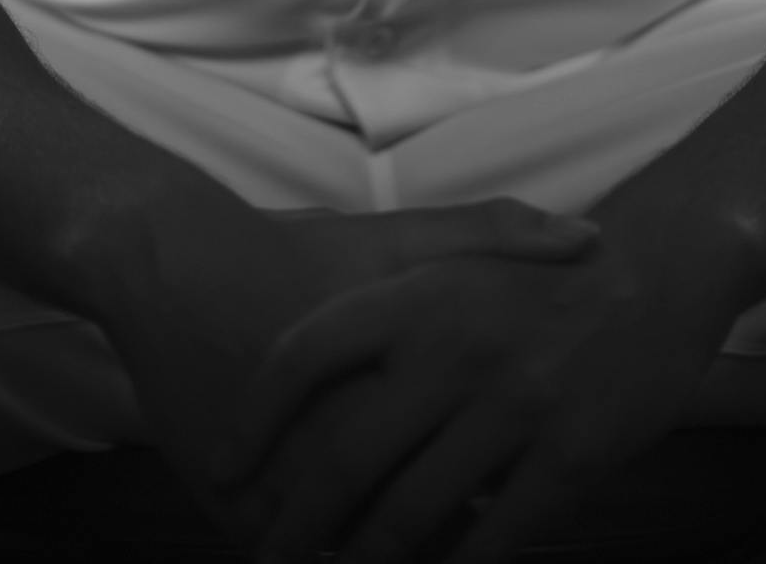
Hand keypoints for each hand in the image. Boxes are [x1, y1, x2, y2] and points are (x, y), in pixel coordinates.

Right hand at [93, 182, 598, 550]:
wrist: (175, 266)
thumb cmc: (296, 255)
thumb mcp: (394, 240)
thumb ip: (491, 234)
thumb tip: (591, 239)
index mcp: (394, 370)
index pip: (470, 460)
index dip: (504, 486)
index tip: (527, 486)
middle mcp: (338, 431)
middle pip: (416, 520)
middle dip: (448, 540)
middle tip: (475, 531)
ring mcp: (282, 478)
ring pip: (352, 548)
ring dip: (386, 557)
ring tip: (426, 554)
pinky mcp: (234, 505)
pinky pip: (292, 554)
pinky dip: (324, 558)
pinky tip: (347, 553)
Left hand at [212, 231, 747, 563]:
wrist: (659, 267)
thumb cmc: (541, 276)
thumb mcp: (454, 266)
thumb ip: (384, 312)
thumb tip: (300, 386)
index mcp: (417, 291)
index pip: (303, 353)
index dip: (253, 418)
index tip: (222, 471)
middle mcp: (454, 345)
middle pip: (345, 453)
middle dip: (295, 522)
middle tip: (269, 559)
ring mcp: (514, 402)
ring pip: (411, 513)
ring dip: (365, 563)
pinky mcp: (571, 454)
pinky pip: (493, 538)